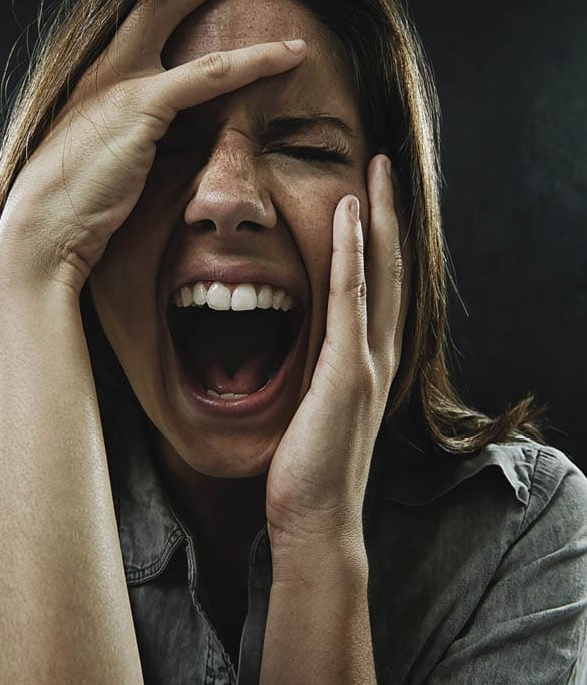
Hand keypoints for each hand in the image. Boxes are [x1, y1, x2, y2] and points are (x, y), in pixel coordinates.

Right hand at [0, 0, 307, 293]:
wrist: (43, 228)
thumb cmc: (73, 208)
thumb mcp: (103, 161)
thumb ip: (130, 140)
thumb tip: (161, 149)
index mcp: (96, 81)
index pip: (140, 20)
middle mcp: (106, 70)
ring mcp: (121, 82)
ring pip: (185, 20)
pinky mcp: (141, 106)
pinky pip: (210, 74)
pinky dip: (255, 61)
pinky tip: (289, 55)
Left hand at [265, 153, 408, 553]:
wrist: (314, 518)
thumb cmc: (307, 467)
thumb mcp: (313, 406)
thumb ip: (314, 371)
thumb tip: (293, 345)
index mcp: (367, 361)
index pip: (379, 286)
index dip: (378, 239)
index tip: (369, 199)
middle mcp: (377, 354)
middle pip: (391, 268)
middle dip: (388, 214)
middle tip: (384, 166)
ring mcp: (367, 361)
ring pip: (380, 272)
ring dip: (377, 218)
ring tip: (375, 171)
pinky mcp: (347, 371)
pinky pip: (350, 298)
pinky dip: (352, 252)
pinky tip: (348, 213)